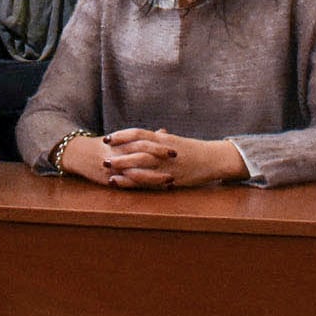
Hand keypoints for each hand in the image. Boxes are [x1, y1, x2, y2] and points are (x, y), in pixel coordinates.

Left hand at [97, 128, 248, 189]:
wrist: (213, 159)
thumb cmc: (195, 150)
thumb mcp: (177, 141)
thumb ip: (164, 138)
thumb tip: (157, 132)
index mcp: (163, 139)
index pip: (138, 133)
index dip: (121, 135)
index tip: (108, 137)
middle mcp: (162, 150)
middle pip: (135, 149)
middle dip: (117, 152)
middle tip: (101, 154)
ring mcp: (166, 165)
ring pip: (140, 165)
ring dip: (122, 167)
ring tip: (107, 169)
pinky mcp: (170, 178)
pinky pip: (149, 180)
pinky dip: (133, 181)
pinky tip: (122, 183)